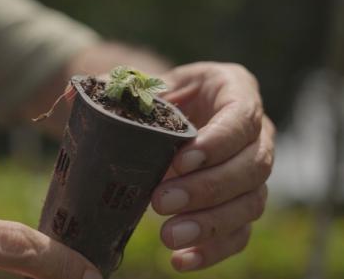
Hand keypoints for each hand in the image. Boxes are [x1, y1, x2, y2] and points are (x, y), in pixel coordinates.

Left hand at [151, 62, 274, 271]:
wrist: (168, 115)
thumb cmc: (159, 95)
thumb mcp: (150, 83)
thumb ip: (133, 91)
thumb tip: (86, 98)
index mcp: (236, 89)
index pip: (241, 118)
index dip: (217, 143)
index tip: (180, 161)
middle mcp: (257, 132)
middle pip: (252, 166)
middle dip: (207, 188)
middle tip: (161, 201)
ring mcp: (254, 171)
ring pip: (251, 203)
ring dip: (210, 223)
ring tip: (169, 236)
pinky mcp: (243, 203)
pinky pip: (240, 232)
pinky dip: (213, 250)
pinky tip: (181, 260)